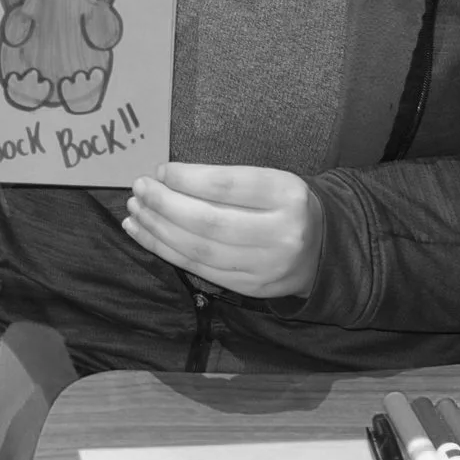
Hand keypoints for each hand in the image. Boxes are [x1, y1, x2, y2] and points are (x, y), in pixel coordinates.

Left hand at [123, 163, 321, 300]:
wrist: (323, 249)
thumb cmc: (283, 204)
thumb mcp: (268, 180)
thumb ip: (224, 179)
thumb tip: (166, 177)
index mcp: (287, 194)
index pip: (227, 186)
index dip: (188, 179)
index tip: (160, 170)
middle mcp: (281, 233)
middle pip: (209, 222)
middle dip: (165, 205)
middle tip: (139, 189)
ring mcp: (266, 266)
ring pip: (200, 250)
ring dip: (158, 230)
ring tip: (135, 211)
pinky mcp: (251, 288)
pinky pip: (200, 269)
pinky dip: (166, 251)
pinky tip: (144, 234)